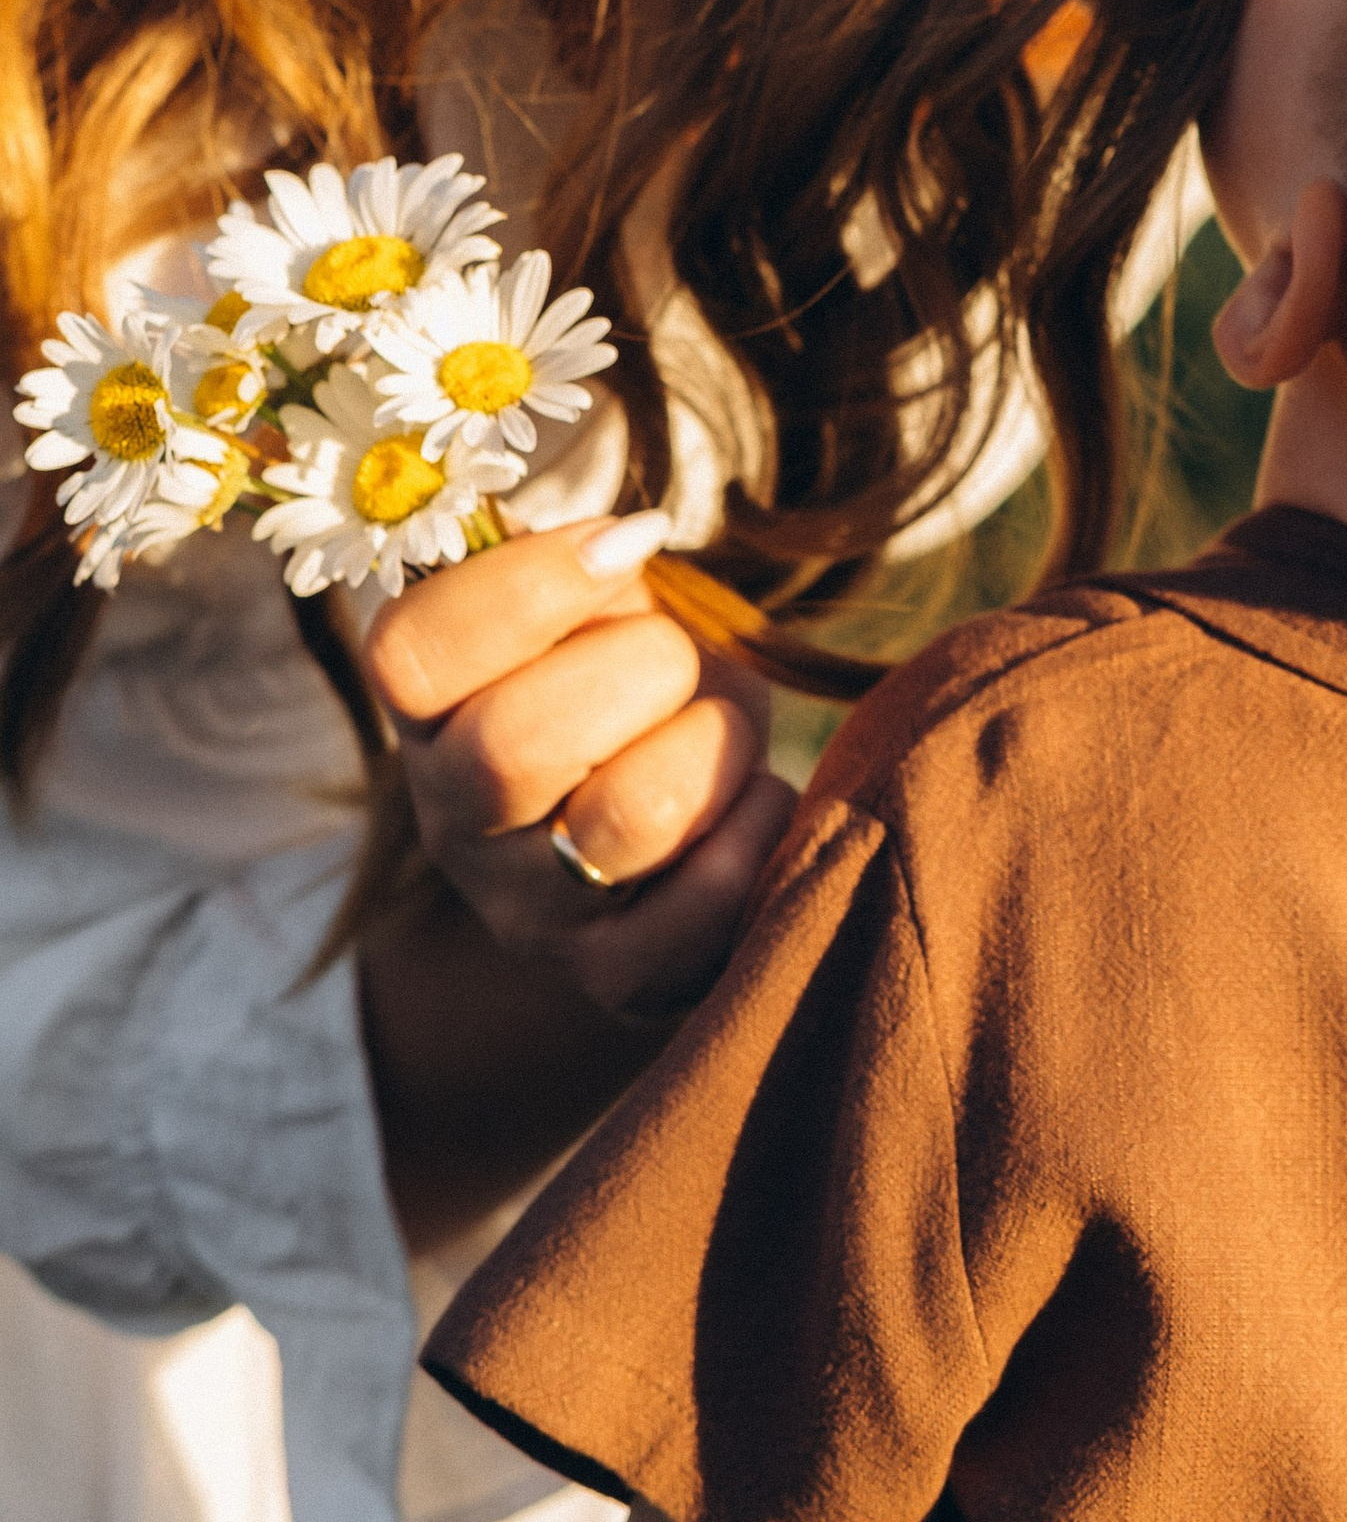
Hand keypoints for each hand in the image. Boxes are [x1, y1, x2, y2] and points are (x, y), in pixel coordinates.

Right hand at [365, 518, 796, 1021]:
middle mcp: (451, 820)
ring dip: (715, 746)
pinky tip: (752, 804)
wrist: (685, 802)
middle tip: (682, 657)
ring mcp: (527, 912)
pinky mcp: (615, 977)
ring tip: (724, 734)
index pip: (412, 653)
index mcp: (426, 708)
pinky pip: (705, 902)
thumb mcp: (602, 602)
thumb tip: (623, 546)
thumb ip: (591, 567)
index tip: (630, 544)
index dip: (529, 585)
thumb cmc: (640, 670)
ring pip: (627, 818)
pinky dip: (759, 827)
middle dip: (644, 667)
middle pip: (514, 744)